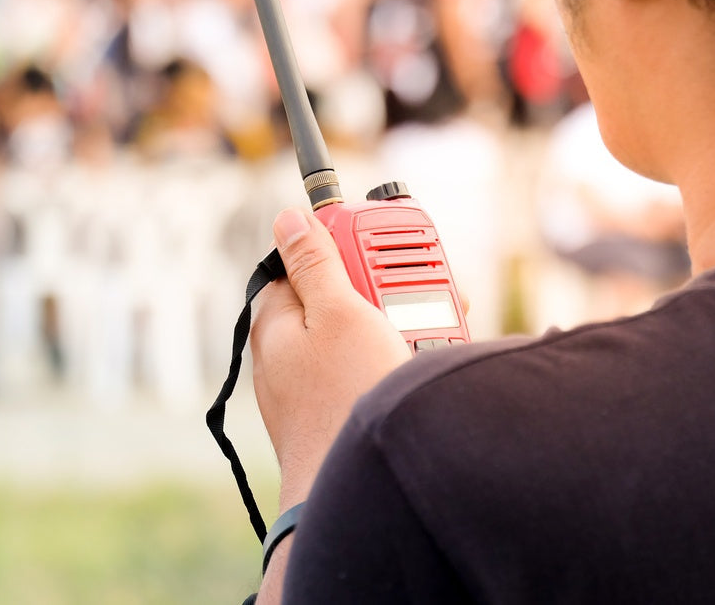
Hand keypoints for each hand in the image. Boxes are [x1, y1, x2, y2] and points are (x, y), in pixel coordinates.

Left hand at [250, 208, 411, 508]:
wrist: (362, 493)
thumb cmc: (345, 400)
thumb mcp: (337, 313)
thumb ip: (315, 263)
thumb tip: (288, 220)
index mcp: (275, 324)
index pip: (301, 263)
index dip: (341, 249)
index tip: (378, 245)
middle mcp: (289, 357)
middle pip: (340, 299)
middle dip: (388, 289)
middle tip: (425, 291)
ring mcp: (315, 390)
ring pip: (364, 338)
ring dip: (406, 327)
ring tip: (438, 334)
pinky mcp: (342, 416)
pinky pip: (373, 375)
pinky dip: (402, 366)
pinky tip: (427, 370)